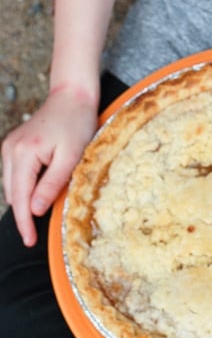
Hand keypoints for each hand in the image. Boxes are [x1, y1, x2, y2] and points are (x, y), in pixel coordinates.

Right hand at [1, 87, 97, 246]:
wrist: (72, 95)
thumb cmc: (77, 122)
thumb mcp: (71, 156)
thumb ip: (52, 183)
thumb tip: (34, 210)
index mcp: (24, 153)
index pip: (20, 198)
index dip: (25, 222)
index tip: (30, 241)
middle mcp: (10, 150)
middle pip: (13, 194)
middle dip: (25, 213)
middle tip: (39, 232)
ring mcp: (9, 146)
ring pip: (12, 186)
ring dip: (26, 199)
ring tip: (45, 204)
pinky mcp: (13, 145)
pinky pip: (15, 175)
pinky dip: (26, 185)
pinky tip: (40, 187)